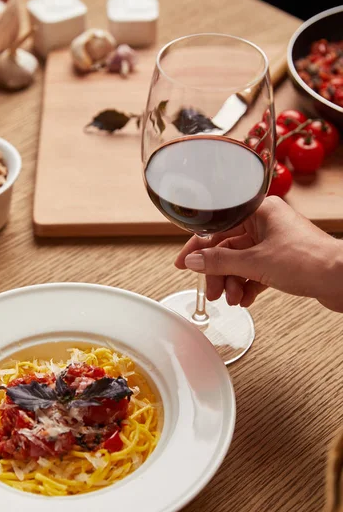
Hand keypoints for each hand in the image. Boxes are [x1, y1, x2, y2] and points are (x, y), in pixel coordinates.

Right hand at [175, 196, 342, 311]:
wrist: (342, 279)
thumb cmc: (309, 260)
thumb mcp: (255, 263)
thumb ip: (219, 262)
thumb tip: (194, 261)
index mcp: (259, 211)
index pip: (218, 227)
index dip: (198, 247)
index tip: (184, 263)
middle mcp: (266, 223)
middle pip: (228, 248)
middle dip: (218, 273)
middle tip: (212, 293)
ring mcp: (274, 242)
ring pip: (241, 262)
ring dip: (233, 282)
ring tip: (233, 299)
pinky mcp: (282, 260)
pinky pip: (255, 271)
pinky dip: (248, 285)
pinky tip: (245, 299)